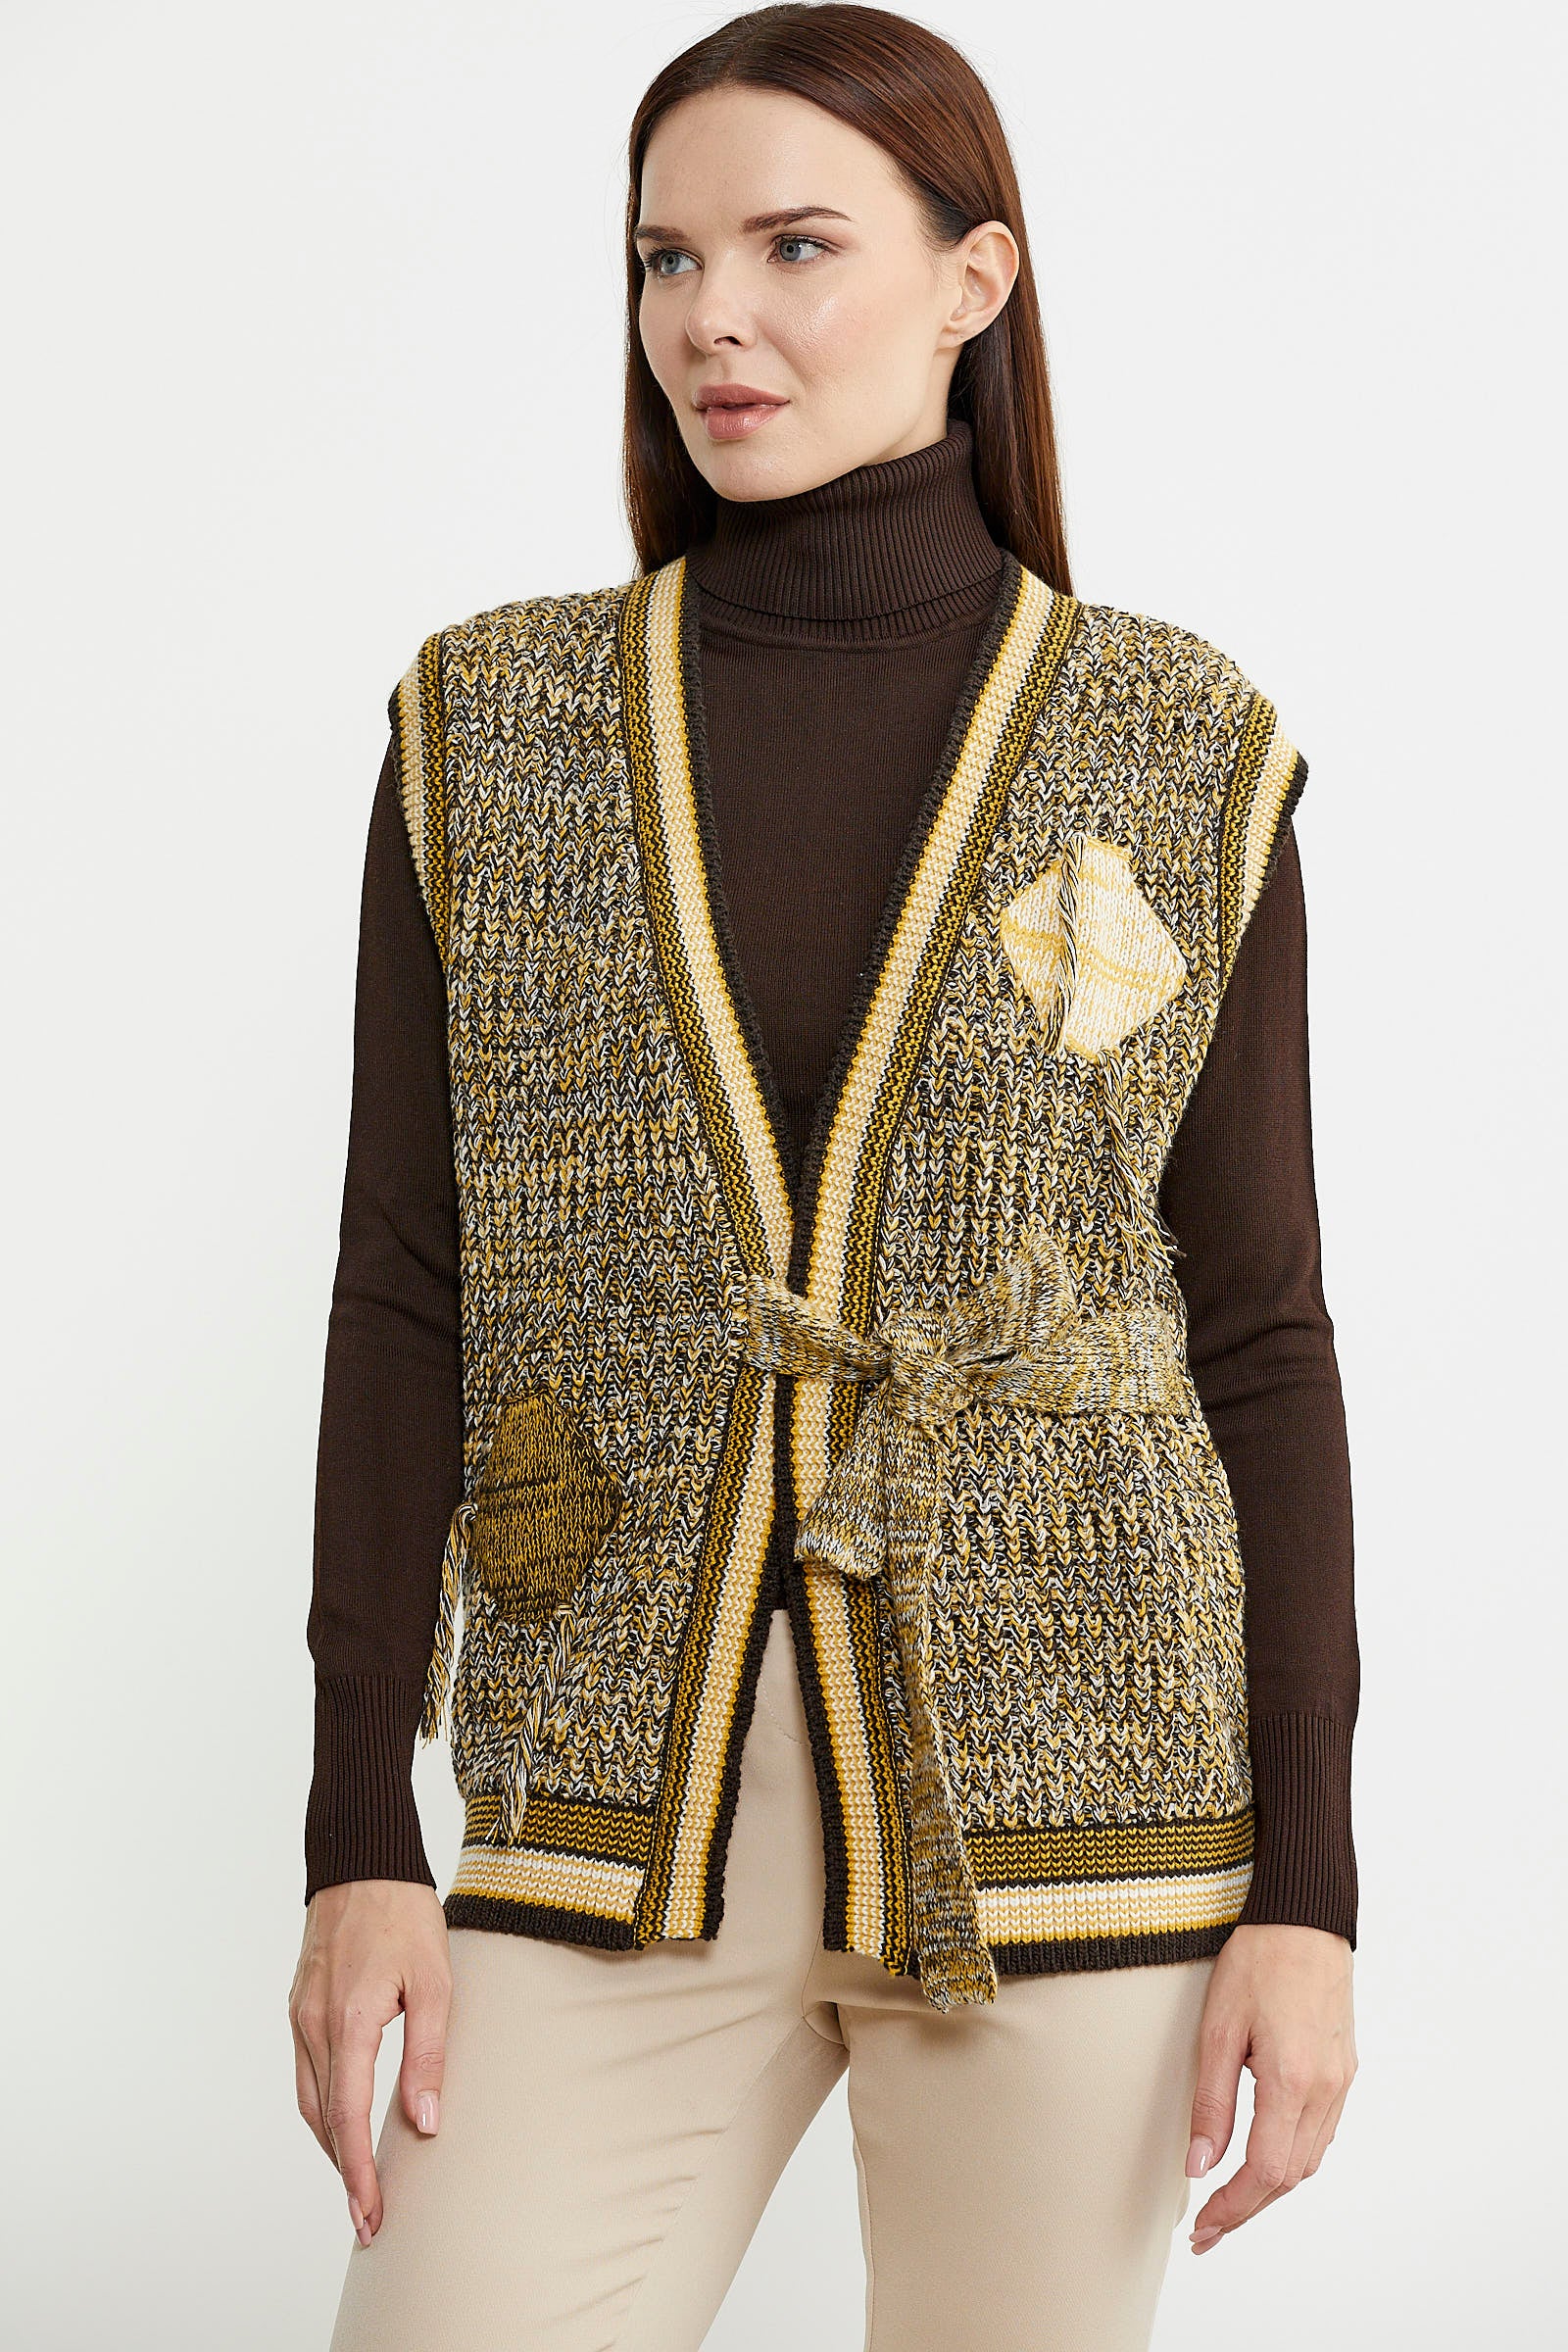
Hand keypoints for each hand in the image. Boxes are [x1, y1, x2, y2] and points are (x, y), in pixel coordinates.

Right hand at [288, 1880, 451, 2244]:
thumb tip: (425, 2122)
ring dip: (332, 2146)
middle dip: (344, 2174)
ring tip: (358, 2183)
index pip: (349, 2119)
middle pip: (323, 2121)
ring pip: (310, 2101)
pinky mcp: (299, 2008)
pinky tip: (344, 2123)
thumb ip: (429, 2054)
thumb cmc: (405, 1916)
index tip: (371, 2216)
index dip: (359, 2174)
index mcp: (348, 2022)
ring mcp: (300, 2017)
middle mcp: (313, 2026)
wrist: (361, 1863)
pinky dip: (323, 2110)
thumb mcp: (436, 1982)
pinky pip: (306, 2074)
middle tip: (368, 2219)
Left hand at [1185, 1922, 1355, 2254]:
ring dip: (1270, 2187)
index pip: (1265, 2172)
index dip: (1232, 2208)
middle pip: (1290, 2176)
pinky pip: (1321, 2132)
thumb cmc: (1258, 1959)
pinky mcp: (1344, 2068)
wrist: (1305, 1916)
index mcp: (1292, 2081)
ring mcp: (1341, 2080)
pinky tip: (1264, 2155)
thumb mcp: (1218, 2027)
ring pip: (1309, 2159)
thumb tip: (1199, 2165)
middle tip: (1208, 2229)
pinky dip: (1291, 2156)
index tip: (1202, 2227)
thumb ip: (1210, 2102)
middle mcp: (1326, 2090)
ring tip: (1229, 2201)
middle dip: (1247, 2208)